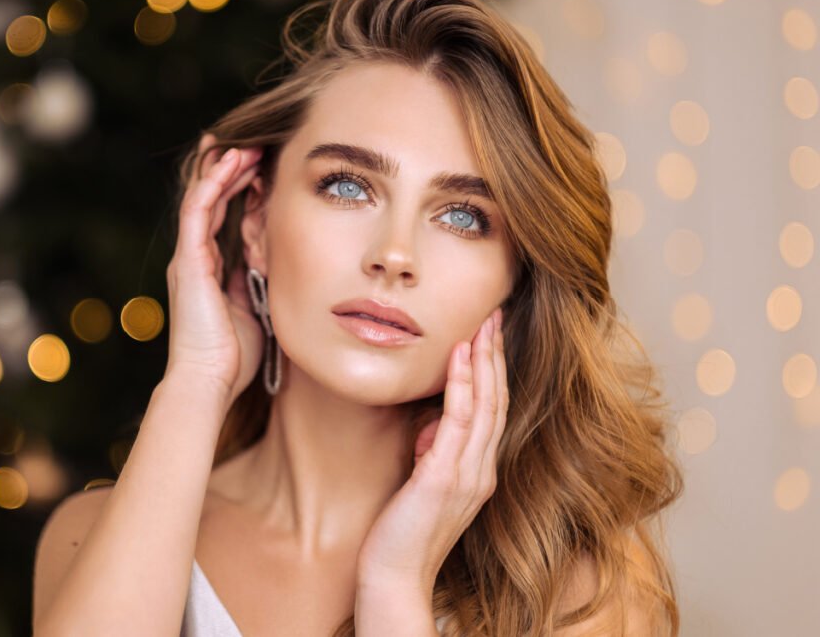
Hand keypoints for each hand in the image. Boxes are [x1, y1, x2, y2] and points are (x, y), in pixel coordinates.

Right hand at [164, 133, 265, 410]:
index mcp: (210, 271)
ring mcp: (189, 257)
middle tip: (256, 148)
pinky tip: (230, 162)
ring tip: (246, 146)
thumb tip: (277, 268)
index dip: (240, 192)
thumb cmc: (233, 358)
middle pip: (212, 201)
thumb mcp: (254, 312)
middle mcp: (195, 258)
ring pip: (203, 198)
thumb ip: (259, 286)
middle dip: (233, 173)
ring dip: (224, 170)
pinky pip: (198, 210)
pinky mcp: (188, 260)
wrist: (208, 381)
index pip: (223, 219)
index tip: (263, 171)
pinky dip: (213, 183)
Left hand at [356, 307, 508, 593]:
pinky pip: (459, 421)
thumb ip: (434, 455)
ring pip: (485, 405)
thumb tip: (431, 427)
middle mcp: (482, 471)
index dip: (495, 371)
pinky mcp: (444, 478)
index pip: (494, 411)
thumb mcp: (423, 484)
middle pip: (498, 400)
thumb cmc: (402, 533)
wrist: (394, 577)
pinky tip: (459, 356)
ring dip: (484, 360)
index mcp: (479, 472)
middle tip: (496, 314)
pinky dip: (462, 385)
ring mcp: (467, 475)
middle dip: (496, 355)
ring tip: (482, 324)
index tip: (491, 335)